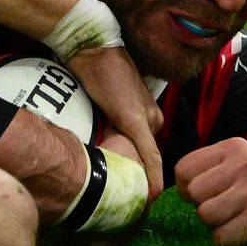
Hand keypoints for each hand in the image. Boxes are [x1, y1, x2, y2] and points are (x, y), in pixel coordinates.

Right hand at [64, 46, 162, 196]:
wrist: (93, 48)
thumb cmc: (98, 68)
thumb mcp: (108, 100)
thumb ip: (113, 119)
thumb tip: (104, 137)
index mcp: (149, 114)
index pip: (148, 150)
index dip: (144, 172)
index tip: (141, 194)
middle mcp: (153, 117)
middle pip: (147, 155)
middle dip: (140, 176)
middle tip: (133, 198)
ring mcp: (147, 118)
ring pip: (146, 156)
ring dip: (140, 175)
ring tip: (137, 197)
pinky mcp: (135, 119)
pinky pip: (148, 152)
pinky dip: (151, 172)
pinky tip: (153, 191)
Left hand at [174, 138, 246, 245]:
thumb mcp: (231, 168)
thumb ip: (201, 169)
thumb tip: (167, 186)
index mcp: (234, 147)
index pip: (183, 169)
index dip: (187, 188)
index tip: (206, 194)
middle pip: (194, 193)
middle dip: (204, 206)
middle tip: (227, 207)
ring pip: (205, 215)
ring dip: (216, 224)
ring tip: (237, 217)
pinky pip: (221, 236)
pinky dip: (229, 239)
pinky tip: (246, 230)